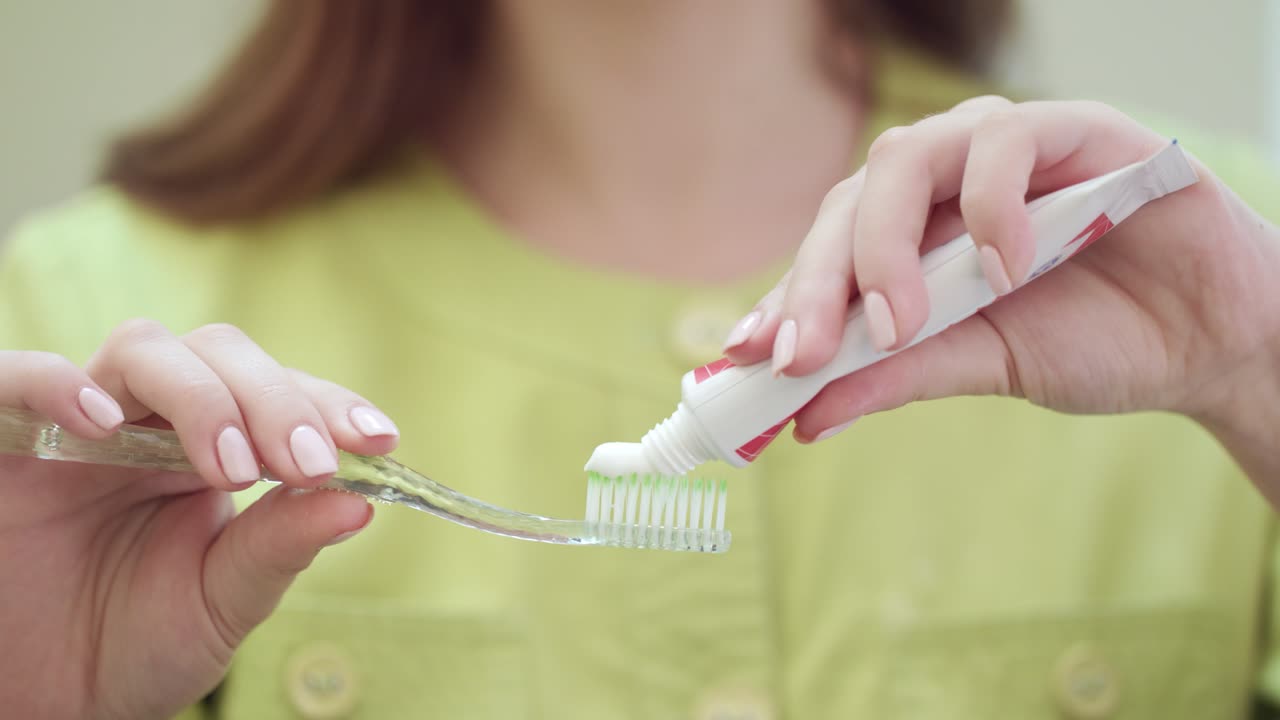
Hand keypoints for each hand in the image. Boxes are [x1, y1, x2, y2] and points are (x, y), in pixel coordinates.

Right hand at [0, 321, 400, 718]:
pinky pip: (19, 376)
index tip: (380, 437)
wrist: (42, 702)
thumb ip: (280, 546)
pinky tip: (104, 426)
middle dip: (275, 400)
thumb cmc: (135, 646)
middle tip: (306, 465)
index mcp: (210, 449)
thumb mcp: (222, 601)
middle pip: (219, 353)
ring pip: (144, 348)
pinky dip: (59, 384)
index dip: (327, 403)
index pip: (277, 393)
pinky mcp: (6, 439)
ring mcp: (78, 423)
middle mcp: (149, 422)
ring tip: (231, 468)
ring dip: (200, 395)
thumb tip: (361, 504)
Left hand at [725, 97, 1279, 481]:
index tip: (748, 356)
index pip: (829, 249)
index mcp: (915, 235)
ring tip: (899, 323)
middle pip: (852, 201)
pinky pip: (1008, 139)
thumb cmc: (1094, 341)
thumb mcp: (981, 367)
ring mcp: (1005, 150)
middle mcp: (947, 184)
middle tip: (807, 355)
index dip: (785, 297)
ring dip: (888, 245)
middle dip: (820, 280)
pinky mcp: (1076, 129)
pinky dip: (992, 205)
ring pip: (909, 157)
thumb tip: (802, 417)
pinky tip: (1008, 268)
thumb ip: (895, 376)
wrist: (1212, 342)